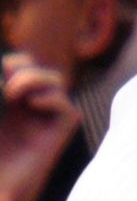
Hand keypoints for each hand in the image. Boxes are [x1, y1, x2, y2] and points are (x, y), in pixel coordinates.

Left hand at [0, 54, 80, 200]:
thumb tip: (2, 80)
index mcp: (8, 104)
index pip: (17, 67)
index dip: (8, 63)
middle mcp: (29, 110)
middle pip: (37, 68)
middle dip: (21, 66)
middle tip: (4, 82)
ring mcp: (46, 122)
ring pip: (55, 82)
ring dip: (34, 79)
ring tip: (14, 93)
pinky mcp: (59, 136)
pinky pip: (67, 108)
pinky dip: (50, 100)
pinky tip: (30, 107)